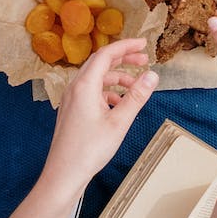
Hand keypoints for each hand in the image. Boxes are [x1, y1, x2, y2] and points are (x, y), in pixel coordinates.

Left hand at [43, 38, 158, 195]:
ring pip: (97, 79)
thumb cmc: (89, 150)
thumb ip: (137, 96)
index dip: (126, 46)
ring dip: (117, 78)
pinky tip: (120, 104)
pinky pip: (92, 92)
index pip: (106, 54)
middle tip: (144, 59)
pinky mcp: (72, 111)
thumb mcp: (119, 122)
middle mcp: (75, 88)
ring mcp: (72, 99)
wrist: (64, 174)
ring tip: (136, 86)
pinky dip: (108, 92)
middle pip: (100, 63)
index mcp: (84, 85)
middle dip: (123, 59)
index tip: (143, 44)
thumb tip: (152, 75)